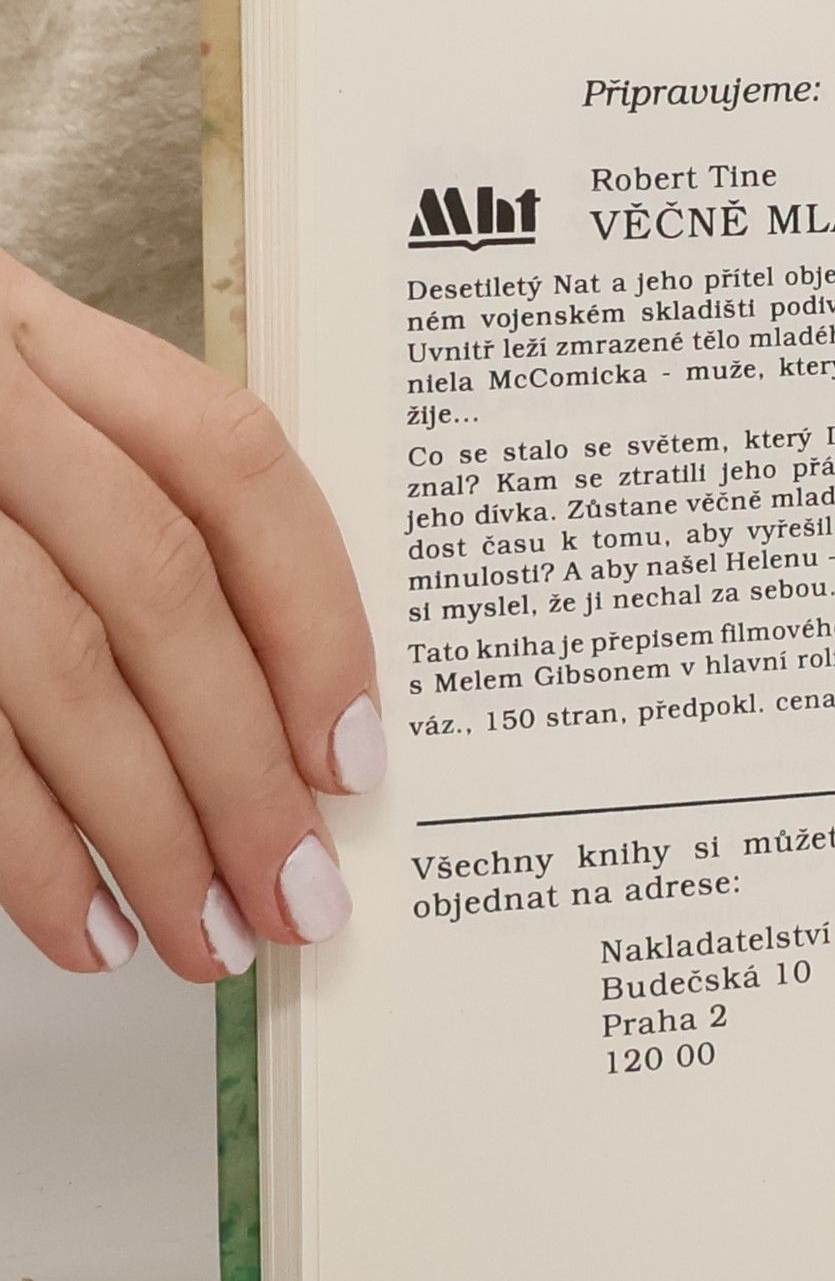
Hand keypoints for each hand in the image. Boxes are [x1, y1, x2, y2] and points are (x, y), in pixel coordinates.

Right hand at [0, 252, 380, 980]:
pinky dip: (29, 855)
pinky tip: (87, 927)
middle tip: (299, 894)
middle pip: (158, 591)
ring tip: (206, 937)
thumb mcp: (30, 424)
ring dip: (150, 836)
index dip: (312, 617)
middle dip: (244, 768)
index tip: (354, 755)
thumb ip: (145, 523)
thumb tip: (300, 726)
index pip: (230, 466)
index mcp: (46, 343)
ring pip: (59, 676)